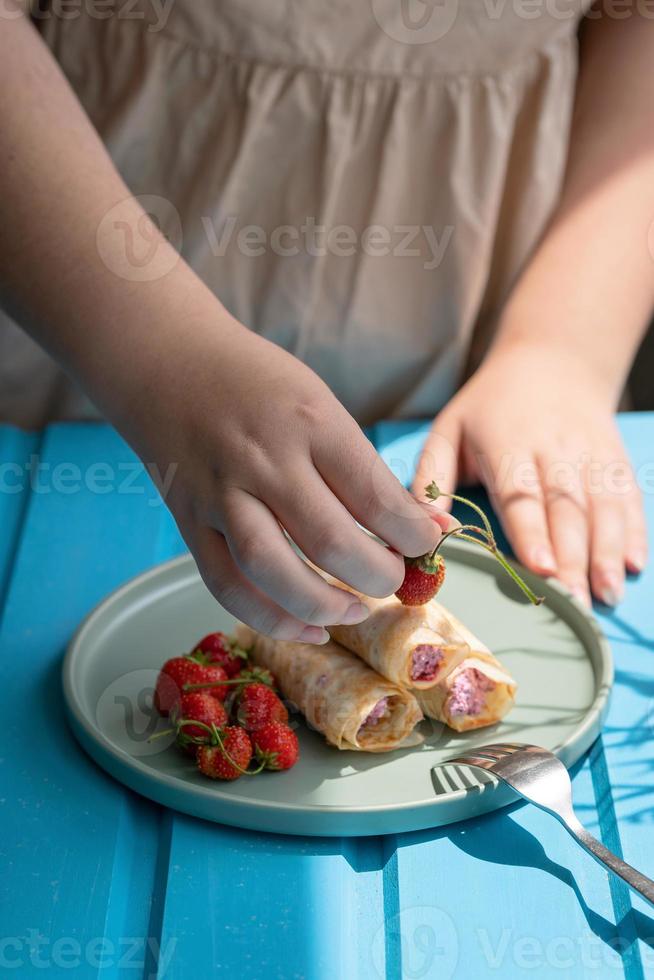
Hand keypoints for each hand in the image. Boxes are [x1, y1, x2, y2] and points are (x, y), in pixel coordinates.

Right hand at [130, 319, 445, 640]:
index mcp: (309, 422)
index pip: (373, 495)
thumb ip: (366, 469)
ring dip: (326, 606)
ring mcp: (221, 495)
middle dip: (378, 577)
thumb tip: (429, 526)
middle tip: (394, 580)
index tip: (426, 545)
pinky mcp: (190, 524)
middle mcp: (264, 460)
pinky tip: (307, 629)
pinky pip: (228, 587)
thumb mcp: (320, 404)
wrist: (165, 363)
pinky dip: (271, 620)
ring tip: (356, 610)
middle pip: (330, 542)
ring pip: (274, 573)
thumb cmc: (256, 383)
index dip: (412, 535)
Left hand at [413, 341, 646, 605]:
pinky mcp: (615, 458)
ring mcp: (590, 453)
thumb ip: (430, 483)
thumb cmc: (488, 406)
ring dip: (607, 551)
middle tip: (573, 602)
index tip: (539, 567)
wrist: (553, 357)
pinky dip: (634, 531)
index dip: (532, 531)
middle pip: (567, 508)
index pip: (521, 493)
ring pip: (602, 505)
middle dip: (572, 557)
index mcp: (508, 444)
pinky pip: (628, 496)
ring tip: (606, 593)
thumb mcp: (447, 431)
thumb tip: (428, 532)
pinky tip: (634, 564)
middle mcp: (554, 449)